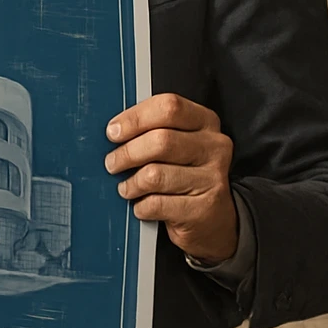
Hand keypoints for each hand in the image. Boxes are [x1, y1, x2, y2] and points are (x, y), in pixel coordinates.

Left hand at [104, 93, 237, 262]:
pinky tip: (141, 205)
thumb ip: (152, 130)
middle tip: (113, 163)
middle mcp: (214, 147)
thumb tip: (114, 131)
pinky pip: (157, 204)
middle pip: (161, 140)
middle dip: (127, 153)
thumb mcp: (178, 144)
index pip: (169, 107)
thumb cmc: (185, 175)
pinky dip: (141, 206)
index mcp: (206, 122)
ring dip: (131, 183)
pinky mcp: (204, 209)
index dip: (135, 118)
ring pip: (155, 175)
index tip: (113, 131)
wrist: (214, 220)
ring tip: (126, 188)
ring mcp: (212, 179)